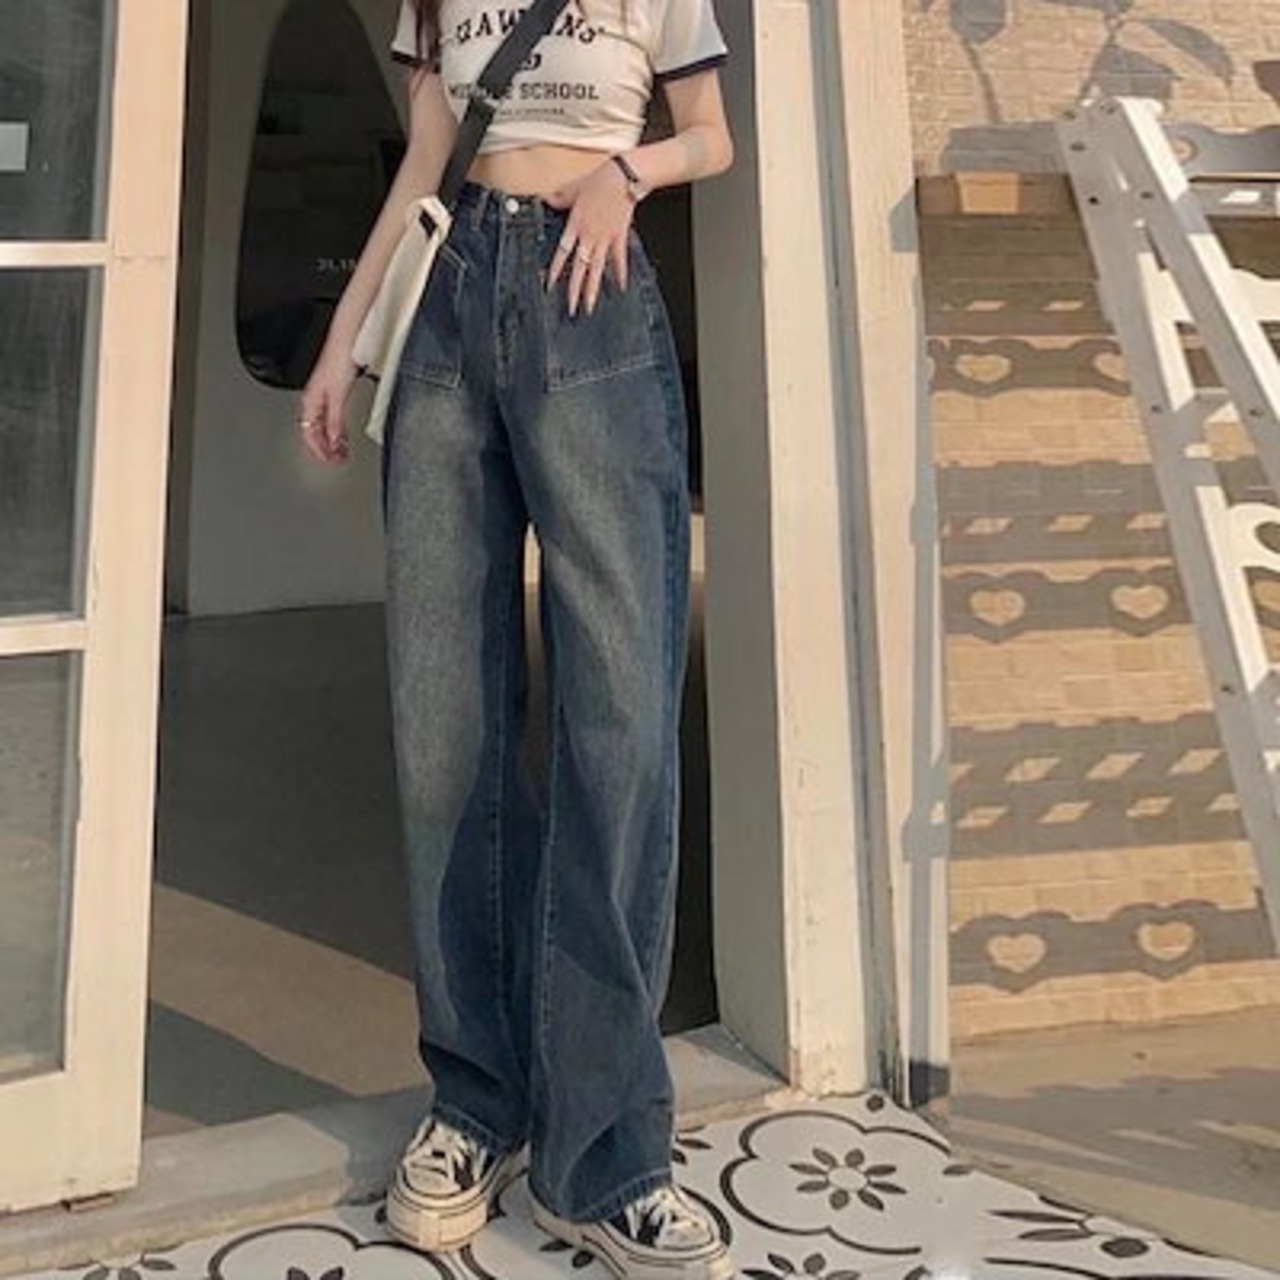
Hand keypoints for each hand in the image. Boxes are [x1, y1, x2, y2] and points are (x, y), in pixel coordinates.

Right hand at [298, 351, 357, 464]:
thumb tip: (333, 441)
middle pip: (314, 432)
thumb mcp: (337, 397)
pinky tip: (344, 435)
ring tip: (341, 452)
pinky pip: (331, 417)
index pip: (308, 434)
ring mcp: (323, 396)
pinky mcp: (333, 392)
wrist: (346, 343)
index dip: (318, 450)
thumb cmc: (338, 361)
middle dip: (324, 448)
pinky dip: (337, 429)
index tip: (329, 461)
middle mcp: (313, 400)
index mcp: (309, 401)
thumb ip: (334, 421)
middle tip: (336, 460)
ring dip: (331, 440)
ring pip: (323, 426)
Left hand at [545, 160, 634, 316]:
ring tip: (589, 306)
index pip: (562, 252)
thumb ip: (557, 198)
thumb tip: (543, 199)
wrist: (623, 177)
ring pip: (597, 269)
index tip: (550, 285)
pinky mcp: (620, 237)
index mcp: (576, 225)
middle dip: (574, 290)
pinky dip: (621, 273)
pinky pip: (619, 259)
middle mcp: (589, 236)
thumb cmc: (599, 180)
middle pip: (579, 268)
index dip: (555, 270)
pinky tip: (620, 288)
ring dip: (593, 289)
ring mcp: (605, 238)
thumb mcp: (572, 188)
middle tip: (571, 308)